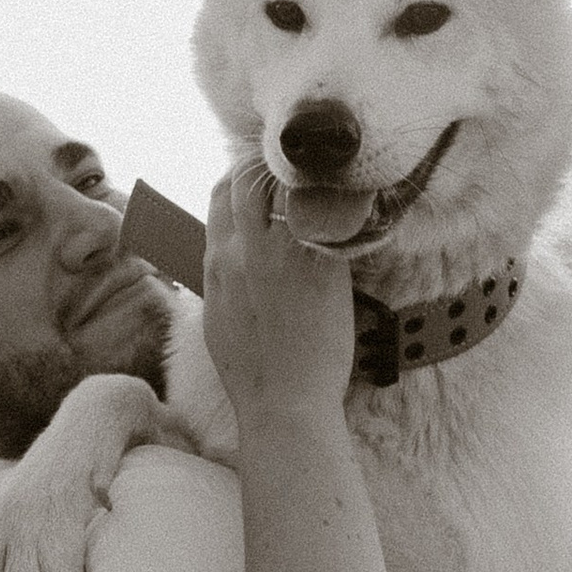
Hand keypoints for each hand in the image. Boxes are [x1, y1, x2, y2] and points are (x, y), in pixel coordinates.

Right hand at [202, 156, 353, 424]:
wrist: (284, 403)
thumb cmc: (251, 372)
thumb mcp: (216, 317)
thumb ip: (220, 278)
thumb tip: (223, 260)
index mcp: (216, 260)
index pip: (222, 193)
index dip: (242, 177)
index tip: (261, 180)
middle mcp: (244, 249)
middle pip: (251, 177)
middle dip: (272, 168)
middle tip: (297, 176)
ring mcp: (282, 256)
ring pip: (290, 188)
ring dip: (308, 184)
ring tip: (327, 193)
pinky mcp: (320, 267)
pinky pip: (330, 220)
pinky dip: (341, 211)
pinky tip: (356, 214)